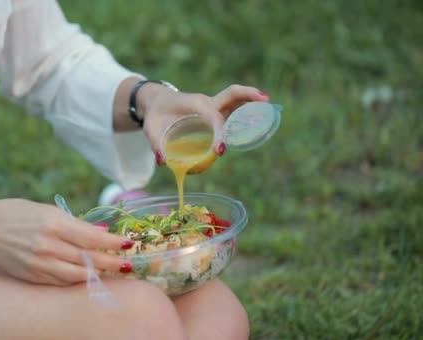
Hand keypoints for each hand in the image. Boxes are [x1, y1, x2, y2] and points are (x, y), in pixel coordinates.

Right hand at [0, 199, 133, 285]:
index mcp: (53, 223)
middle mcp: (48, 245)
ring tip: (114, 272)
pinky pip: (62, 281)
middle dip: (111, 262)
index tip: (127, 244)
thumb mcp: (47, 210)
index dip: (112, 242)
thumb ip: (74, 224)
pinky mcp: (33, 276)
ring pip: (77, 274)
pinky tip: (90, 276)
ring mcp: (40, 263)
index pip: (91, 236)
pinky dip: (78, 280)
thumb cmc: (17, 213)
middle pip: (87, 258)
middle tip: (128, 264)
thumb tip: (101, 233)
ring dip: (98, 273)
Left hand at [139, 84, 269, 164]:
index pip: (213, 117)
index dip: (219, 133)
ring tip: (271, 106)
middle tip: (265, 100)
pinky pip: (234, 107)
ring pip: (236, 98)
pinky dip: (247, 109)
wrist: (156, 102)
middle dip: (248, 95)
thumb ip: (156, 144)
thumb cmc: (156, 116)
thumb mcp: (151, 128)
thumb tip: (164, 161)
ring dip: (252, 100)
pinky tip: (258, 120)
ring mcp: (213, 105)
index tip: (220, 150)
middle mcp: (207, 101)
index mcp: (194, 103)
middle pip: (231, 95)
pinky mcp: (216, 110)